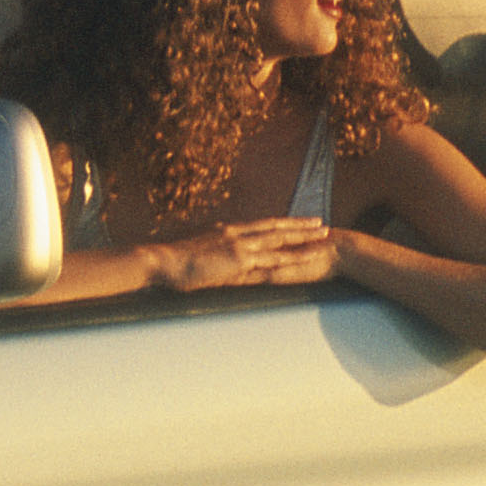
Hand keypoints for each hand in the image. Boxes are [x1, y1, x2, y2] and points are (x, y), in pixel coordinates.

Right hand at [132, 217, 337, 293]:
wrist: (161, 261)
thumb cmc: (172, 259)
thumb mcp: (195, 251)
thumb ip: (211, 251)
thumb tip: (217, 255)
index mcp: (227, 230)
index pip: (261, 225)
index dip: (281, 223)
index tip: (297, 222)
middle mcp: (237, 234)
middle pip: (276, 228)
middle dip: (300, 227)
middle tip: (321, 224)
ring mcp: (239, 246)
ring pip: (279, 243)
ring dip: (303, 242)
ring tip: (323, 240)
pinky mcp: (238, 261)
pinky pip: (270, 263)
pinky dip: (290, 262)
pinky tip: (305, 263)